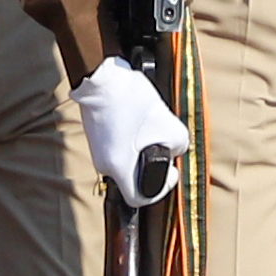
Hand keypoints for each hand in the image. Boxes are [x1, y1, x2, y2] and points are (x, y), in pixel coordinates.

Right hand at [75, 56, 189, 203]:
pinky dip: (132, 138)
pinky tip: (138, 119)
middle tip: (163, 143)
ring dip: (142, 148)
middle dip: (153, 163)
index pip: (138, 199)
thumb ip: (179, 145)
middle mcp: (104, 164)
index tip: (170, 172)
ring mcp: (97, 149)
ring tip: (151, 126)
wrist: (101, 76)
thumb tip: (175, 149)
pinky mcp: (96, 135)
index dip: (160, 190)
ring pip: (127, 160)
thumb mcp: (169, 125)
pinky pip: (119, 146)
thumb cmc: (130, 101)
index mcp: (118, 168)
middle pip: (133, 177)